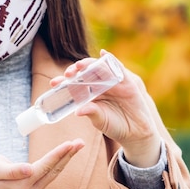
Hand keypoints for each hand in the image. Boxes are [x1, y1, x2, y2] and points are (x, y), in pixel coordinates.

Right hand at [0, 139, 84, 188]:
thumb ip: (10, 170)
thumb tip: (28, 170)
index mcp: (21, 185)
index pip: (43, 167)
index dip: (56, 155)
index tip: (68, 145)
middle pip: (53, 170)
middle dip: (67, 155)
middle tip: (80, 142)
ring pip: (55, 171)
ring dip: (67, 157)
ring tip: (78, 144)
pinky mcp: (37, 186)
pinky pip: (52, 172)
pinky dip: (61, 161)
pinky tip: (68, 153)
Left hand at [51, 51, 160, 167]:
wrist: (135, 133)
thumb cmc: (115, 126)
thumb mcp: (100, 120)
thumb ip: (91, 113)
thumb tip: (78, 111)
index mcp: (90, 94)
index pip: (75, 84)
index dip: (64, 82)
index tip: (53, 83)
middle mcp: (100, 85)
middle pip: (85, 73)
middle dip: (75, 71)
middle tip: (67, 74)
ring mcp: (112, 82)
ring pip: (99, 68)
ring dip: (89, 64)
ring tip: (80, 66)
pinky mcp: (126, 81)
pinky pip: (118, 68)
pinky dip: (111, 60)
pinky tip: (104, 55)